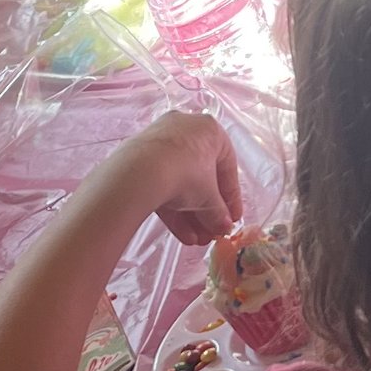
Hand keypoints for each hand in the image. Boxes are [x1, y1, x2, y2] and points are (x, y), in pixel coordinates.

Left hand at [109, 110, 244, 245]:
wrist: (139, 173)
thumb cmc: (185, 174)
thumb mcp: (208, 198)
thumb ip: (219, 213)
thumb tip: (223, 225)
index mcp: (210, 130)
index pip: (227, 167)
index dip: (231, 198)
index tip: (231, 218)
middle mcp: (185, 130)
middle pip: (201, 176)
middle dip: (207, 210)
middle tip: (211, 232)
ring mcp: (160, 142)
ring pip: (180, 182)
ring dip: (190, 214)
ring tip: (196, 240)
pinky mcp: (140, 158)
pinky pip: (162, 183)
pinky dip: (172, 208)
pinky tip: (181, 234)